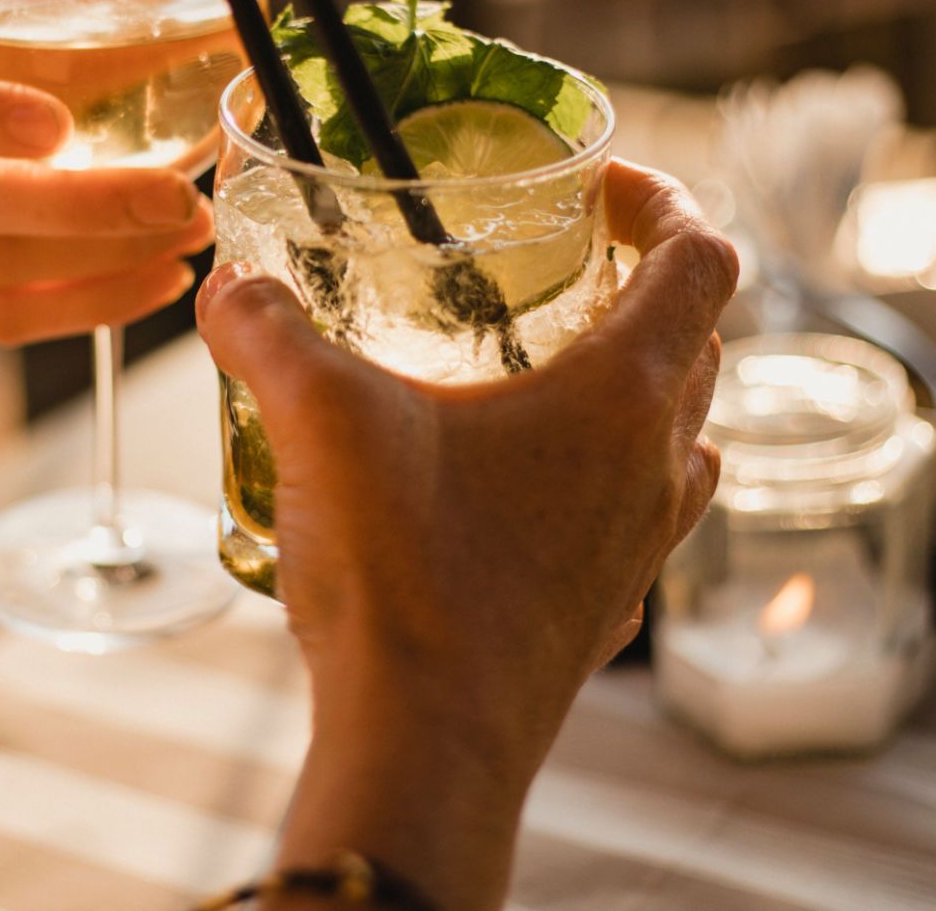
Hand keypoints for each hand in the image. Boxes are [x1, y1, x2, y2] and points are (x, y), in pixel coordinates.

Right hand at [196, 160, 735, 778]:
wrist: (424, 748)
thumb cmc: (406, 576)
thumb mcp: (319, 420)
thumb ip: (268, 332)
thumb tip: (233, 287)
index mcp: (623, 395)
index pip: (703, 259)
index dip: (661, 200)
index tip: (596, 188)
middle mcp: (657, 467)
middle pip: (696, 344)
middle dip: (637, 290)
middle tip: (554, 271)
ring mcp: (641, 548)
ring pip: (679, 439)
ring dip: (631, 390)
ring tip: (540, 375)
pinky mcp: (606, 611)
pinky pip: (633, 521)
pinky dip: (597, 482)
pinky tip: (512, 491)